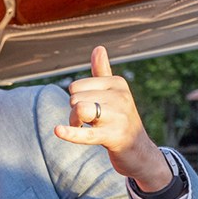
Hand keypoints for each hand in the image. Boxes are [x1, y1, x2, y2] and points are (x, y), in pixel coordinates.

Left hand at [58, 46, 173, 191]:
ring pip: (78, 109)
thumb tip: (98, 47)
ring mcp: (117, 116)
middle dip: (74, 113)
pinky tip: (58, 130)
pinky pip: (86, 133)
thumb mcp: (114, 93)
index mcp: (117, 83)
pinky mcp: (113, 136)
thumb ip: (102, 72)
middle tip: (89, 123)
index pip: (76, 86)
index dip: (76, 100)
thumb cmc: (121, 119)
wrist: (139, 150)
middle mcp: (120, 96)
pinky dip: (71, 132)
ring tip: (85, 128)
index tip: (90, 110)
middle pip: (74, 98)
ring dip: (74, 122)